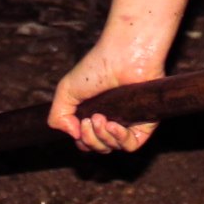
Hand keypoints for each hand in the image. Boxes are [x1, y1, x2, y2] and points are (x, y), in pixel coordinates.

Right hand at [50, 29, 173, 151]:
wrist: (123, 55)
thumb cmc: (97, 66)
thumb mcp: (67, 90)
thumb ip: (58, 116)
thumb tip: (73, 135)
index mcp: (95, 114)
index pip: (86, 142)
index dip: (81, 140)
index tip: (79, 123)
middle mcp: (113, 120)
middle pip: (98, 147)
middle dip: (89, 140)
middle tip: (89, 121)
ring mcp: (129, 122)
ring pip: (114, 147)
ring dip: (102, 139)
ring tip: (100, 118)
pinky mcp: (145, 122)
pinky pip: (132, 145)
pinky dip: (120, 140)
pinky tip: (113, 125)